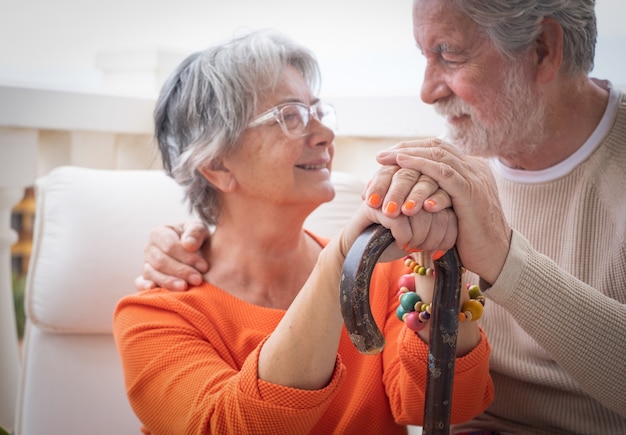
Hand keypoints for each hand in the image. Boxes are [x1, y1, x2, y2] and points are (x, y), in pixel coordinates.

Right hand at [136, 221, 209, 290]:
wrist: (197, 252)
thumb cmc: (196, 239)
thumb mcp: (200, 230)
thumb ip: (195, 233)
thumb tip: (189, 245)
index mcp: (159, 233)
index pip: (170, 246)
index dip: (186, 257)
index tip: (204, 266)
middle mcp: (149, 248)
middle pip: (160, 261)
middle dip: (180, 271)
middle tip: (197, 279)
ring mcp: (146, 264)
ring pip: (151, 273)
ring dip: (168, 282)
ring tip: (184, 287)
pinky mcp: (145, 278)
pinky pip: (140, 283)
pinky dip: (144, 287)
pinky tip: (155, 289)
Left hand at [375, 139, 511, 283]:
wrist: (494, 255)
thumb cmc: (467, 237)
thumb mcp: (450, 208)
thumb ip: (435, 193)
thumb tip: (406, 188)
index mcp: (469, 168)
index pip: (436, 148)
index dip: (410, 149)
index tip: (386, 156)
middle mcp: (474, 168)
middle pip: (436, 147)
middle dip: (405, 149)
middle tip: (381, 156)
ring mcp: (475, 178)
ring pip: (439, 157)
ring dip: (410, 157)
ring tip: (388, 161)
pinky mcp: (472, 192)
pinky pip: (445, 175)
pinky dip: (424, 169)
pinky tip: (405, 171)